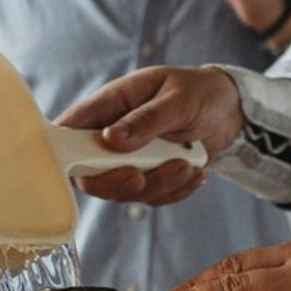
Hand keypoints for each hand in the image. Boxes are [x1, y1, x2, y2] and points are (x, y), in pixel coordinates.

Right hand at [54, 65, 240, 204]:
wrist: (228, 112)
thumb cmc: (199, 92)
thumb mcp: (177, 99)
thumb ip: (145, 120)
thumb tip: (109, 140)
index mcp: (109, 106)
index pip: (69, 131)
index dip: (63, 153)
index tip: (79, 167)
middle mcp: (112, 137)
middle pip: (89, 175)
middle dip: (114, 183)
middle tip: (139, 177)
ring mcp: (128, 161)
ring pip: (124, 192)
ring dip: (158, 185)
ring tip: (188, 165)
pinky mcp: (149, 179)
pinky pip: (152, 198)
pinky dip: (175, 191)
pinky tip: (194, 172)